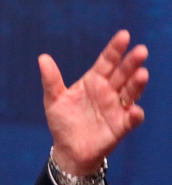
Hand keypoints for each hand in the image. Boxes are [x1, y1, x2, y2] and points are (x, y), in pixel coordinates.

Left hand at [38, 30, 148, 179]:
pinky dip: (135, 115)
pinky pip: (131, 120)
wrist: (68, 149)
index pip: (106, 62)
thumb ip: (51, 80)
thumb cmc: (62, 121)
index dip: (115, 49)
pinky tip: (135, 111)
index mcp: (93, 81)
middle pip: (122, 74)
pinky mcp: (120, 126)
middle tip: (140, 51)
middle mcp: (108, 91)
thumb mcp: (53, 99)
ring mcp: (116, 108)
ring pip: (130, 93)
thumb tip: (42, 57)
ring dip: (137, 84)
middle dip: (131, 63)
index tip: (124, 35)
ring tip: (142, 74)